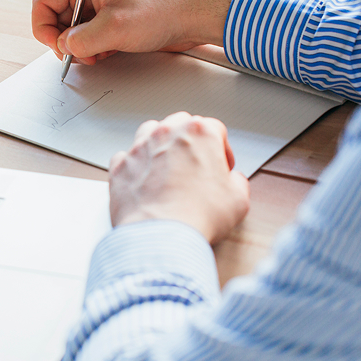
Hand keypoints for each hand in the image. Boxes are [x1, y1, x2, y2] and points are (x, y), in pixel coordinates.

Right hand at [32, 0, 234, 64]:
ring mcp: (100, 4)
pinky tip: (111, 51)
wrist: (192, 16)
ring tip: (101, 53)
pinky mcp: (111, 18)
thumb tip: (64, 48)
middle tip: (83, 55)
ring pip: (73, 31)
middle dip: (66, 41)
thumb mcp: (114, 29)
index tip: (57, 47)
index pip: (43, 2)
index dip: (43, 27)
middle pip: (56, 18)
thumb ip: (81, 40)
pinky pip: (90, 36)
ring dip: (82, 48)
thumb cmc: (160, 11)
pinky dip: (94, 48)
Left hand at [109, 112, 249, 243]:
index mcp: (200, 133)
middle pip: (181, 124)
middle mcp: (168, 133)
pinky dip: (135, 165)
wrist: (162, 236)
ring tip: (167, 165)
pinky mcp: (121, 165)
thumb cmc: (199, 216)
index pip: (216, 129)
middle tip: (196, 164)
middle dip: (190, 141)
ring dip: (160, 143)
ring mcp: (141, 147)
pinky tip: (143, 179)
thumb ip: (238, 183)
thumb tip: (234, 181)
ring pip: (151, 131)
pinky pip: (126, 156)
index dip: (222, 149)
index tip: (222, 166)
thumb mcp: (238, 200)